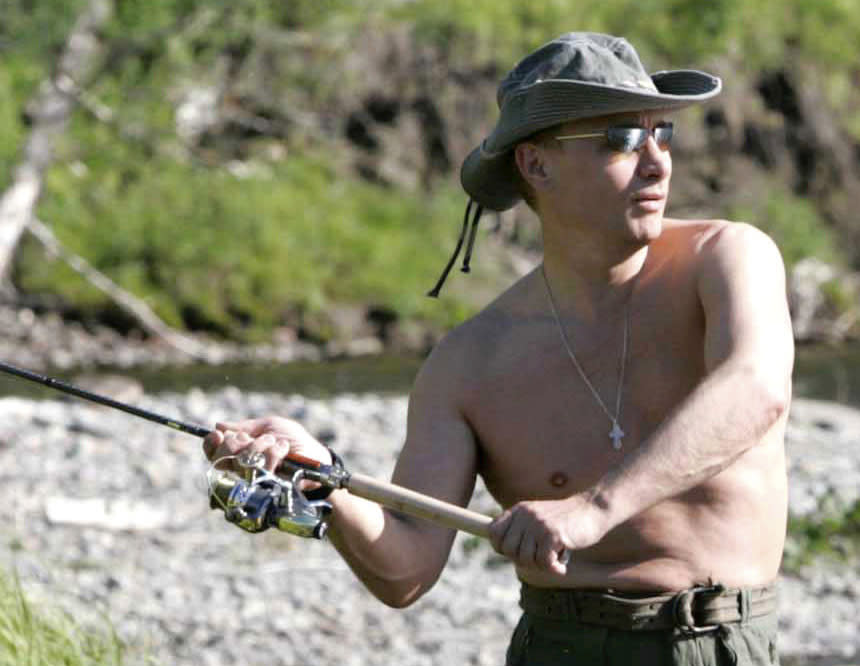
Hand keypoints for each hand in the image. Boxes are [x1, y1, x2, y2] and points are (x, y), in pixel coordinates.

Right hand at [202, 416, 331, 472]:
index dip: (211, 444)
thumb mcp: (270, 426)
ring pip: (242, 461)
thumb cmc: (295, 440)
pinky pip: (259, 469)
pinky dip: (273, 453)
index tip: (218, 434)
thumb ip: (246, 427)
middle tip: (263, 438)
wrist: (316, 457)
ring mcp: (252, 480)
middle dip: (241, 441)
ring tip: (278, 444)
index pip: (214, 452)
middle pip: (222, 456)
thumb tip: (219, 425)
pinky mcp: (264, 488)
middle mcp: (242, 468)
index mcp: (240, 452)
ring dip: (262, 445)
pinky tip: (284, 452)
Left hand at [488, 493, 608, 574]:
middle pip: (508, 550)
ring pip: (525, 559)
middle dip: (524, 560)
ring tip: (554, 557)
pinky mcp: (553, 534)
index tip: (521, 552)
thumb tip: (500, 548)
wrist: (594, 509)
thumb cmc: (567, 520)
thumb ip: (520, 530)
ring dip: (541, 565)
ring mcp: (539, 523)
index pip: (493, 533)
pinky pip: (543, 563)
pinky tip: (562, 565)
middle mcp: (525, 514)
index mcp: (519, 510)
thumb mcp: (538, 519)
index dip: (503, 548)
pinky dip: (554, 569)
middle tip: (542, 558)